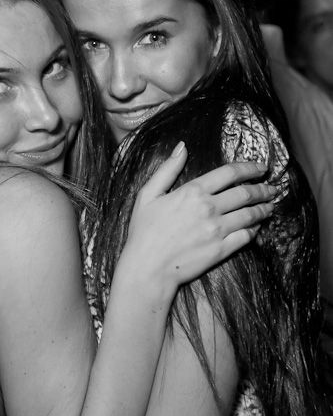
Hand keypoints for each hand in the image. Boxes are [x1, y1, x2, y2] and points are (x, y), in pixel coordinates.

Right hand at [123, 142, 275, 290]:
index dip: (249, 168)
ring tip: (270, 206)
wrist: (147, 268)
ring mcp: (218, 230)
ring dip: (264, 209)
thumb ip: (167, 169)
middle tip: (271, 188)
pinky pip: (246, 236)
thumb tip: (182, 147)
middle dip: (262, 189)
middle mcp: (209, 208)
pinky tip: (257, 227)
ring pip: (250, 215)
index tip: (261, 168)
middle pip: (245, 193)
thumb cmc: (144, 231)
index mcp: (193, 191)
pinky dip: (255, 229)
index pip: (230, 173)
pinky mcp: (221, 250)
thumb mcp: (148, 194)